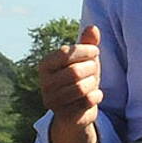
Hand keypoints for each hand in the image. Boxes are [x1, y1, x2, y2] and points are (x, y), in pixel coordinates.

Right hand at [38, 25, 102, 142]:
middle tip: (93, 71)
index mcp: (45, 65)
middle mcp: (45, 84)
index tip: (95, 51)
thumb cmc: (81, 78)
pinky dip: (97, 96)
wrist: (78, 110)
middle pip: (75, 72)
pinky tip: (94, 96)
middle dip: (91, 69)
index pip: (64, 53)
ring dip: (94, 83)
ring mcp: (53, 101)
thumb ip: (87, 43)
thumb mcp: (84, 59)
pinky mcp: (65, 115)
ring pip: (81, 88)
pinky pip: (88, 101)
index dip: (84, 50)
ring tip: (92, 83)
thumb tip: (93, 27)